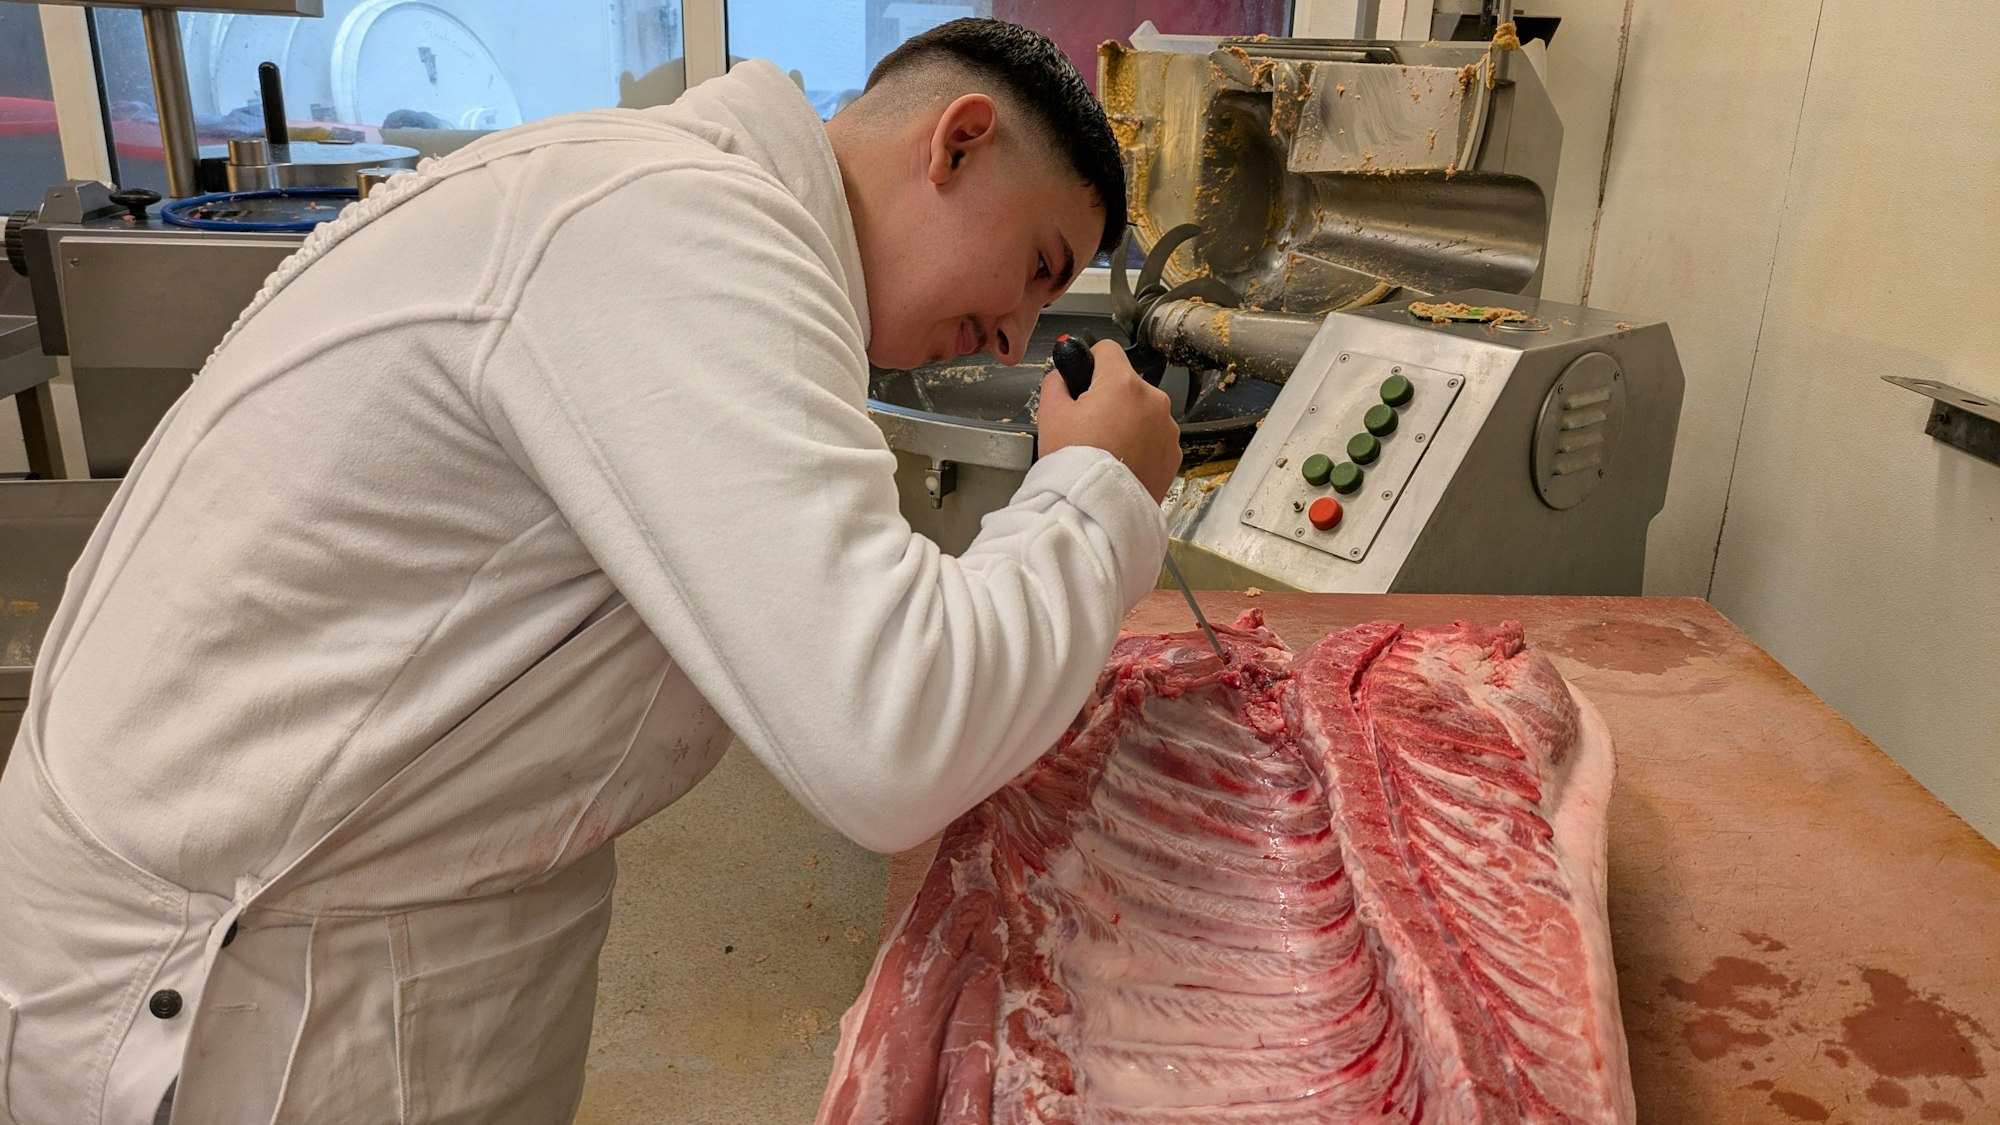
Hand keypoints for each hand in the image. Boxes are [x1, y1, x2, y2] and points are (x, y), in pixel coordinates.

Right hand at [1037, 340, 1181, 501]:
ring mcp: (1168, 428)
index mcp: (1123, 384)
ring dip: (1128, 422)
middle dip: (1110, 398)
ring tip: (1106, 449)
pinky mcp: (1174, 453)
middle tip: (1089, 426)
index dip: (1091, 363)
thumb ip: (1056, 382)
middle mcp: (1153, 400)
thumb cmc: (1074, 462)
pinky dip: (1141, 445)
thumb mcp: (1050, 414)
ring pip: (1143, 412)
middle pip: (1127, 384)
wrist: (1096, 511)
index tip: (1083, 382)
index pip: (1107, 350)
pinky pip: (1155, 438)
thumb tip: (1064, 375)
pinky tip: (1122, 462)